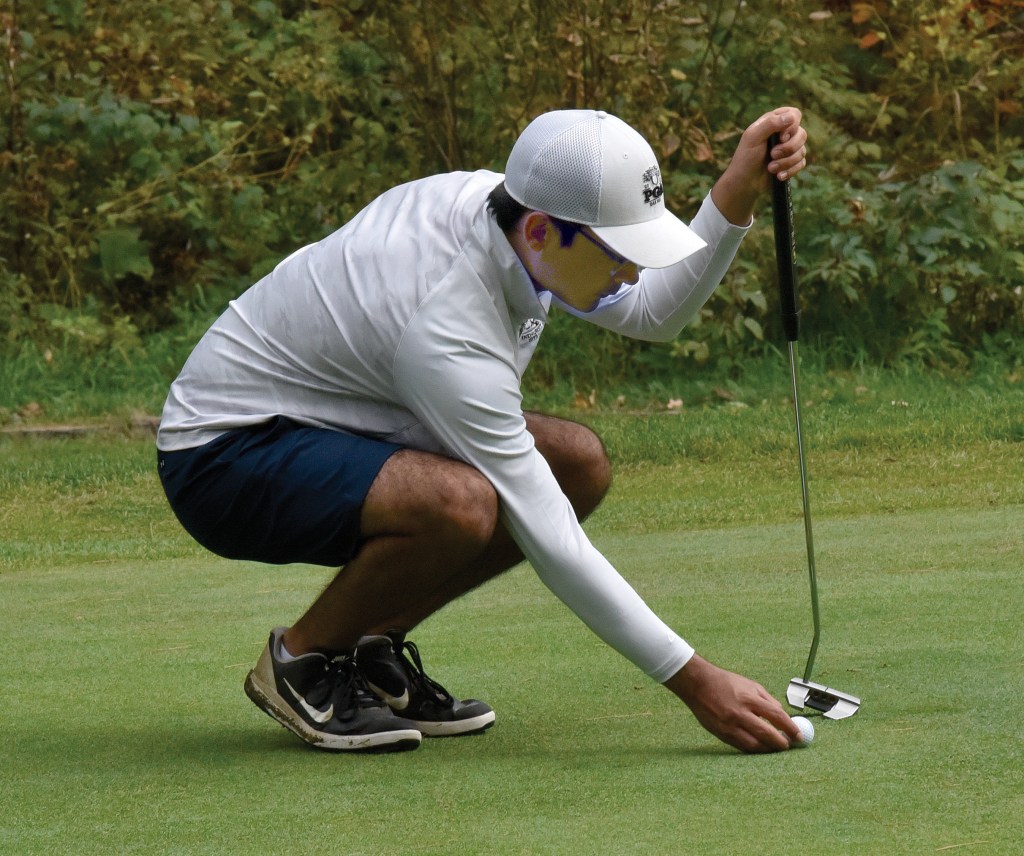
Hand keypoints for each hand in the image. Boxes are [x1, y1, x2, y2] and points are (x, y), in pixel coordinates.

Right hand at [664, 654, 800, 752]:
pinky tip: (759, 747)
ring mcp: (729, 725)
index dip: (790, 727)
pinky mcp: (721, 733)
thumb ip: (767, 699)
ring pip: (754, 745)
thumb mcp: (749, 684)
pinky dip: (753, 749)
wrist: (698, 684)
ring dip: (768, 749)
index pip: (776, 716)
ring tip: (775, 748)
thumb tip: (782, 714)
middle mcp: (739, 713)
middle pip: (767, 734)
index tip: (798, 735)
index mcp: (748, 698)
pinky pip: (741, 746)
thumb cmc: (724, 682)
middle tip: (789, 745)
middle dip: (781, 743)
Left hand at [710, 106, 807, 225]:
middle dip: (788, 148)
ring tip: (770, 168)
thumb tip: (791, 117)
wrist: (744, 183)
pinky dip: (790, 170)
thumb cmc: (745, 158)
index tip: (781, 138)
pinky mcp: (791, 163)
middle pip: (802, 134)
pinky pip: (801, 163)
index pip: (794, 114)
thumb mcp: (753, 137)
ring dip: (786, 162)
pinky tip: (778, 176)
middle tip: (772, 155)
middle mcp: (783, 134)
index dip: (792, 125)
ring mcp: (788, 149)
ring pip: (802, 150)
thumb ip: (770, 123)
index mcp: (773, 122)